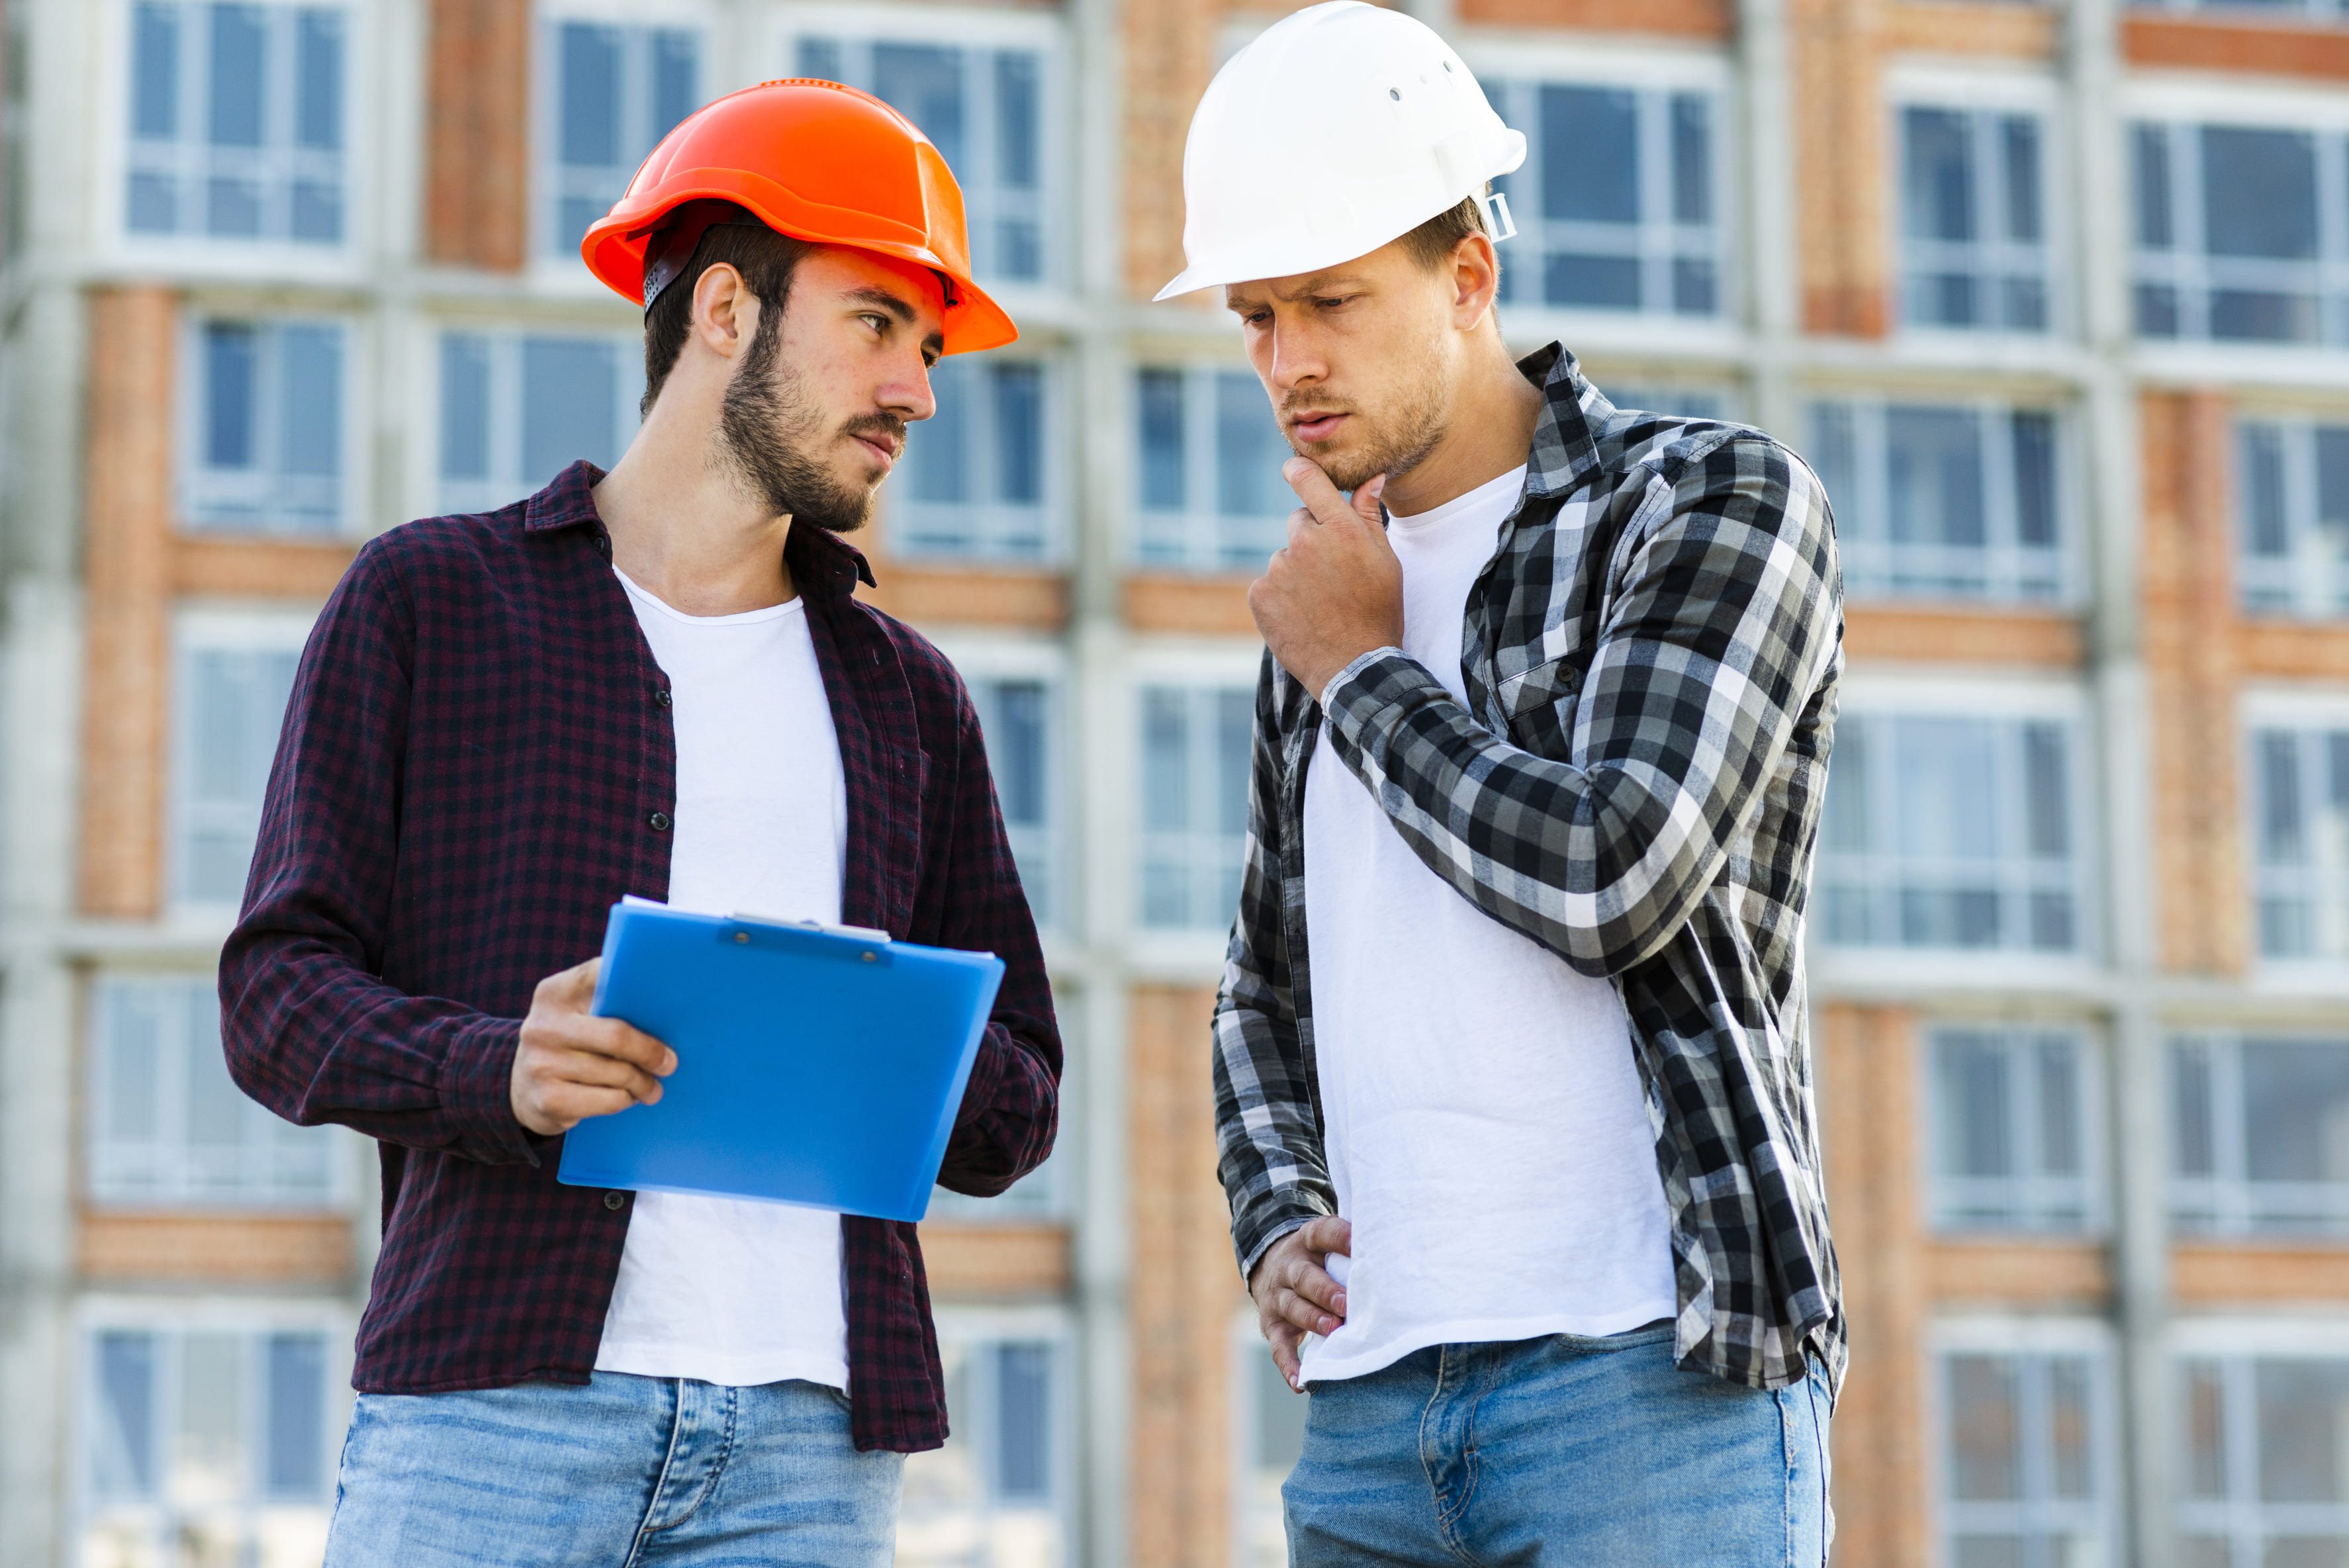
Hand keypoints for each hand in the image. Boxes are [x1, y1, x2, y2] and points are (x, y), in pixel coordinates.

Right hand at [510, 959, 676, 1135]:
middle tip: (669, 1063)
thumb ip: (606, 995)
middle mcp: (543, 1026)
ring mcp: (542, 1065)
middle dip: (652, 1053)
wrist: (520, 1085)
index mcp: (554, 993)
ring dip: (644, 1082)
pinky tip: (627, 1096)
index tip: (666, 1002)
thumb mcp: (574, 1009)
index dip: (639, 987)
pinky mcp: (549, 1100)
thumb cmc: (567, 1040)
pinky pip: (610, 1100)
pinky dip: (626, 1099)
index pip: (604, 977)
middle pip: (618, 1037)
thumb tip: (665, 992)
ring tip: (651, 1085)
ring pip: (619, 1074)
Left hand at [1247, 459, 1401, 698]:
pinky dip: (1280, 597)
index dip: (1297, 470)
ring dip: (1297, 572)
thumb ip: (1369, 515)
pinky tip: (1302, 615)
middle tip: (1332, 574)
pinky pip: (1268, 584)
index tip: (1292, 468)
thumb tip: (1372, 477)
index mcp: (1341, 528)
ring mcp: (1279, 568)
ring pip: (1285, 558)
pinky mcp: (1260, 594)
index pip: (1308, 479)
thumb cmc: (1378, 611)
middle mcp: (1306, 542)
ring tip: (1320, 603)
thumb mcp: (1385, 561)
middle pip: (1298, 522)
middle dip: (1311, 539)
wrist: (1354, 665)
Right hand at [1249, 1215, 1351, 1392]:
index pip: (1322, 1233)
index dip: (1339, 1238)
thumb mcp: (1328, 1244)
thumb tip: (1402, 1251)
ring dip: (1312, 1320)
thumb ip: (1354, 1249)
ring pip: (1292, 1307)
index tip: (1359, 1245)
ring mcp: (1277, 1296)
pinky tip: (1301, 1381)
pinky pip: (1278, 1346)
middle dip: (1325, 1291)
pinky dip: (1289, 1365)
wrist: (1272, 1267)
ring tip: (1333, 1331)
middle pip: (1304, 1276)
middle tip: (1347, 1305)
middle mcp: (1289, 1267)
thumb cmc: (1320, 1259)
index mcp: (1308, 1242)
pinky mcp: (1272, 1325)